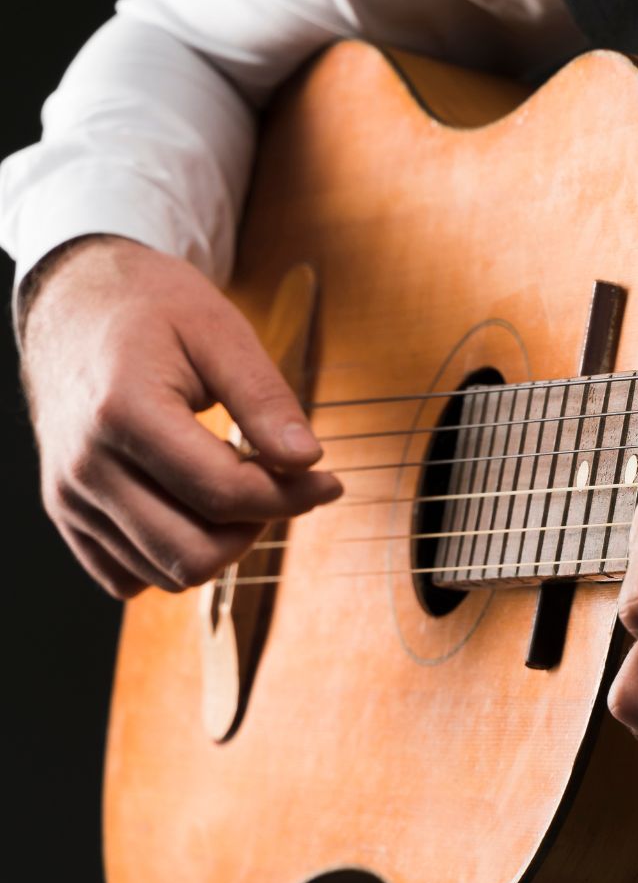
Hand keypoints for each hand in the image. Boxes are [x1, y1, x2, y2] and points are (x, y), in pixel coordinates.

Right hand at [20, 236, 342, 597]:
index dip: (291, 496)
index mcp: (123, 414)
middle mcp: (86, 467)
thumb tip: (308, 460)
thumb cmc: (151, 310)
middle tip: (279, 484)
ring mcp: (69, 497)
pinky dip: (173, 556)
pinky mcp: (66, 514)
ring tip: (236, 485)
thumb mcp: (220, 331)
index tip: (328, 480)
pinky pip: (128, 577)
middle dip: (256, 527)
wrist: (74, 305)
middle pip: (194, 553)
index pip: (223, 494)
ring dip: (220, 543)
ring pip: (166, 574)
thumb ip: (265, 399)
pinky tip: (195, 507)